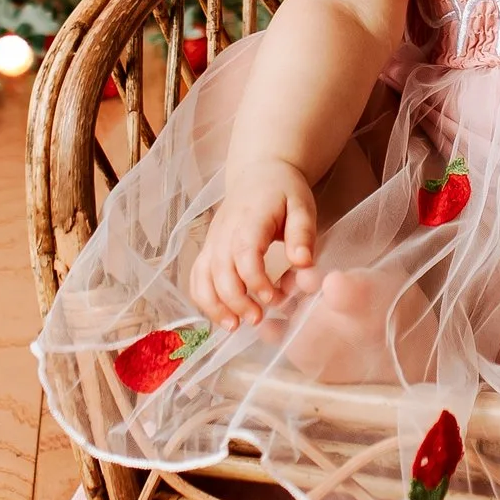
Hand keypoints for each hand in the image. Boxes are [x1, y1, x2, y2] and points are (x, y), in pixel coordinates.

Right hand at [190, 162, 317, 325]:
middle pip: (219, 270)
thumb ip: (302, 233)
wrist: (259, 172)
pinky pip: (196, 275)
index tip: (273, 299)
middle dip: (235, 300)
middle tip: (257, 320)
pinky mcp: (208, 248)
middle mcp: (224, 231)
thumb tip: (302, 262)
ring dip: (214, 305)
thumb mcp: (302, 205)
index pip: (244, 254)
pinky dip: (202, 298)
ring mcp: (212, 240)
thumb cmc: (284, 191)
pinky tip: (221, 316)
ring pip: (202, 276)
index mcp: (249, 219)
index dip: (255, 281)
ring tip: (234, 327)